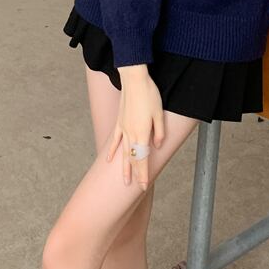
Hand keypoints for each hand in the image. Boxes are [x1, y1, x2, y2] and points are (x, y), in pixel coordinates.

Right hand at [105, 68, 164, 189]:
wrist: (134, 80)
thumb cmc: (149, 95)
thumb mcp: (159, 114)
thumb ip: (159, 132)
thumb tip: (157, 146)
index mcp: (142, 133)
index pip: (142, 159)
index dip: (143, 173)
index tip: (144, 186)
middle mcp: (131, 134)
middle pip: (132, 159)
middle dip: (135, 175)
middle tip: (136, 188)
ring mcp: (123, 129)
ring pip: (123, 153)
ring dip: (123, 168)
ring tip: (124, 181)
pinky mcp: (119, 122)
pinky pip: (115, 141)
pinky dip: (111, 151)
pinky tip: (108, 160)